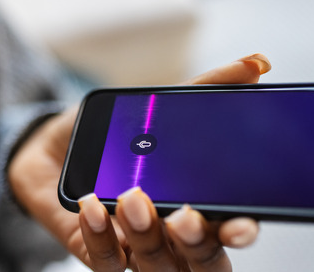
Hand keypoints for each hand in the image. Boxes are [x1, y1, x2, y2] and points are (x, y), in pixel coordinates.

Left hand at [8, 54, 270, 270]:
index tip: (240, 222)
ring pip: (156, 266)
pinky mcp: (96, 251)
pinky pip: (105, 259)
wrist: (55, 149)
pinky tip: (93, 206)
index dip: (240, 231)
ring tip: (132, 196)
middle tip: (185, 216)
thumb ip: (207, 88)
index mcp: (200, 206)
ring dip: (146, 234)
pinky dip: (101, 234)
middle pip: (201, 263)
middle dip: (198, 245)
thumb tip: (257, 62)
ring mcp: (136, 248)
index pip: (231, 231)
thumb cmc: (114, 135)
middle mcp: (174, 237)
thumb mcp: (157, 106)